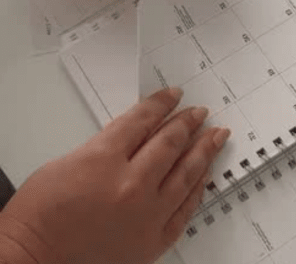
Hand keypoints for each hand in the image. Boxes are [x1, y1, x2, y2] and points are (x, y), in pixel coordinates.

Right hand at [0, 88, 228, 263]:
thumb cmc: (36, 217)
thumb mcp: (68, 162)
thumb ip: (108, 145)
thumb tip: (139, 135)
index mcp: (106, 158)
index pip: (144, 119)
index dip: (162, 104)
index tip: (174, 95)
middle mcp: (131, 184)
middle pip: (170, 142)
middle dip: (188, 123)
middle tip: (201, 112)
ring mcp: (146, 215)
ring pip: (186, 173)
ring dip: (204, 150)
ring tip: (217, 135)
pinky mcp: (151, 242)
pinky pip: (185, 209)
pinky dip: (198, 189)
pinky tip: (205, 176)